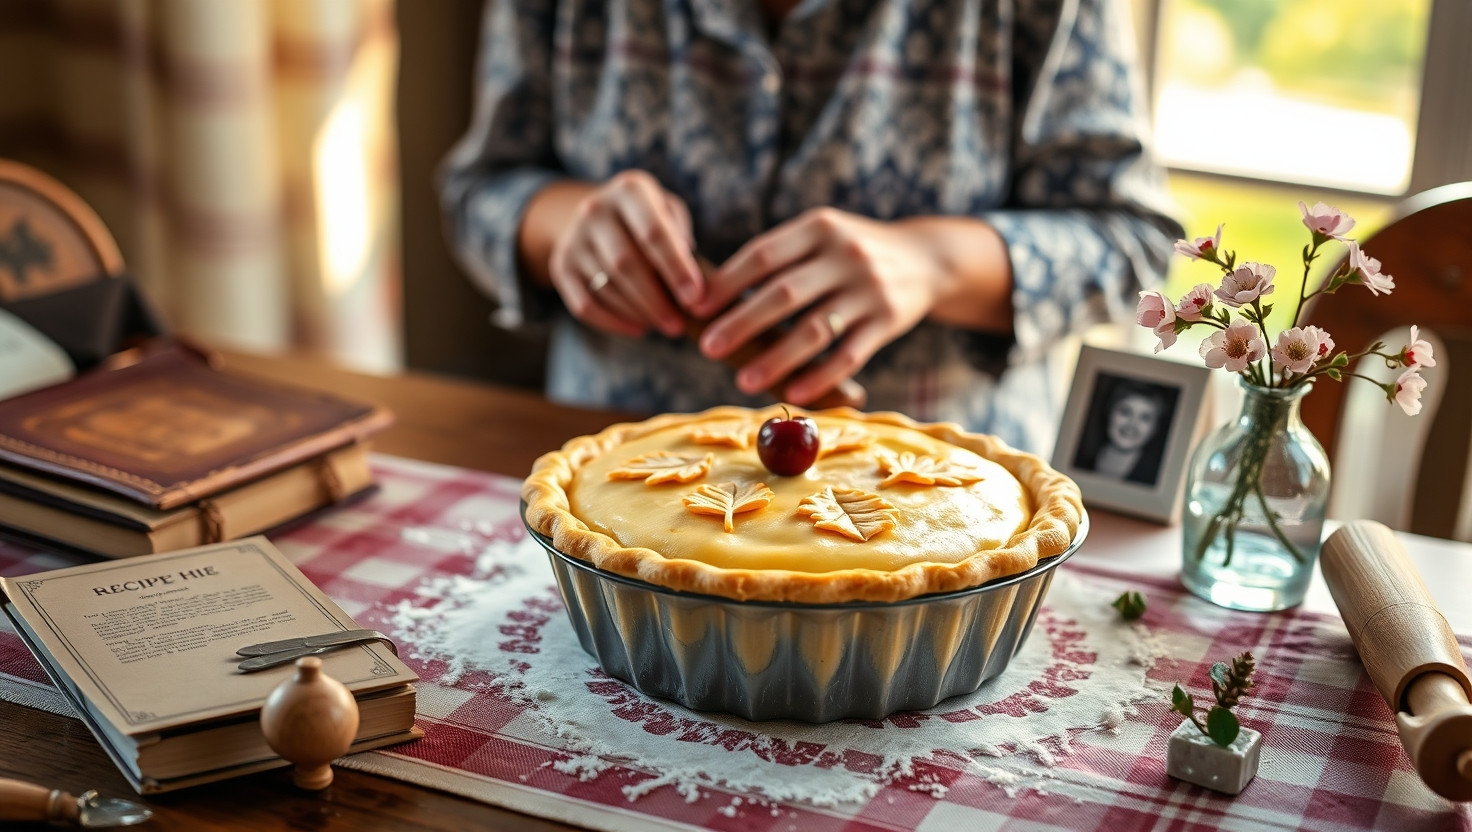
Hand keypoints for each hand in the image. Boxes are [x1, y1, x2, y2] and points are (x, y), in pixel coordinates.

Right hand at [546, 171, 703, 337]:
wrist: (597, 215)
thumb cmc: (648, 218)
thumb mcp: (669, 211)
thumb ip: (682, 238)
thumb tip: (692, 280)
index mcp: (629, 190)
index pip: (653, 233)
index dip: (676, 268)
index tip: (695, 298)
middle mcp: (595, 209)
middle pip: (626, 263)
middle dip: (656, 300)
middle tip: (679, 326)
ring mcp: (574, 238)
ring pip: (606, 287)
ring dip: (638, 313)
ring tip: (665, 325)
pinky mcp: (561, 266)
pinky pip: (584, 305)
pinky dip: (613, 322)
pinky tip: (638, 329)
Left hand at [692, 208, 949, 404]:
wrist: (927, 258)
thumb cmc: (852, 251)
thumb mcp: (821, 234)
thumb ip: (780, 256)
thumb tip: (713, 292)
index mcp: (819, 227)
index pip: (763, 255)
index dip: (726, 283)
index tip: (696, 307)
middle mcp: (845, 255)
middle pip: (783, 294)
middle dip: (741, 324)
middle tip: (707, 348)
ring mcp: (869, 290)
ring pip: (814, 331)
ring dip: (776, 359)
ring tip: (743, 380)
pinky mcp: (888, 322)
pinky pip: (848, 356)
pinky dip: (819, 377)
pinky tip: (793, 392)